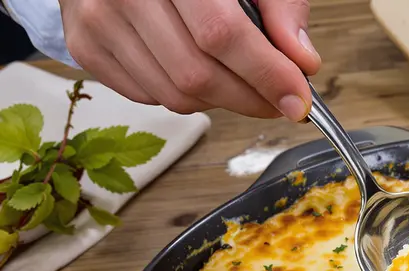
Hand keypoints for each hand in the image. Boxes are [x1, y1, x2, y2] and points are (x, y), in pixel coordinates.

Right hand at [59, 0, 320, 121]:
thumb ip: (280, 8)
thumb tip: (302, 62)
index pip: (221, 33)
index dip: (265, 74)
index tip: (297, 100)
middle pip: (196, 73)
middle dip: (250, 99)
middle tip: (279, 100)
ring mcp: (96, 18)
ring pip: (174, 94)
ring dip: (221, 101)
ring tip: (241, 82)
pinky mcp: (84, 45)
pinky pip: (148, 96)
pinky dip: (185, 96)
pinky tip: (200, 71)